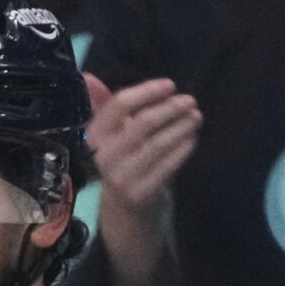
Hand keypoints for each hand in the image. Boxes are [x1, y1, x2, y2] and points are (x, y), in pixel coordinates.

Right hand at [85, 75, 201, 219]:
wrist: (124, 209)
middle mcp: (104, 156)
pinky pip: (168, 166)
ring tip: (196, 117)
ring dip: (182, 127)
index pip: (118, 105)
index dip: (147, 91)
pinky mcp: (141, 193)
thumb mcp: (111, 133)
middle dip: (171, 108)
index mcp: (95, 136)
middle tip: (190, 101)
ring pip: (158, 143)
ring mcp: (122, 176)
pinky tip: (192, 139)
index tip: (170, 85)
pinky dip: (183, 149)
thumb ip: (104, 104)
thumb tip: (88, 76)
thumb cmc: (123, 160)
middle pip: (143, 123)